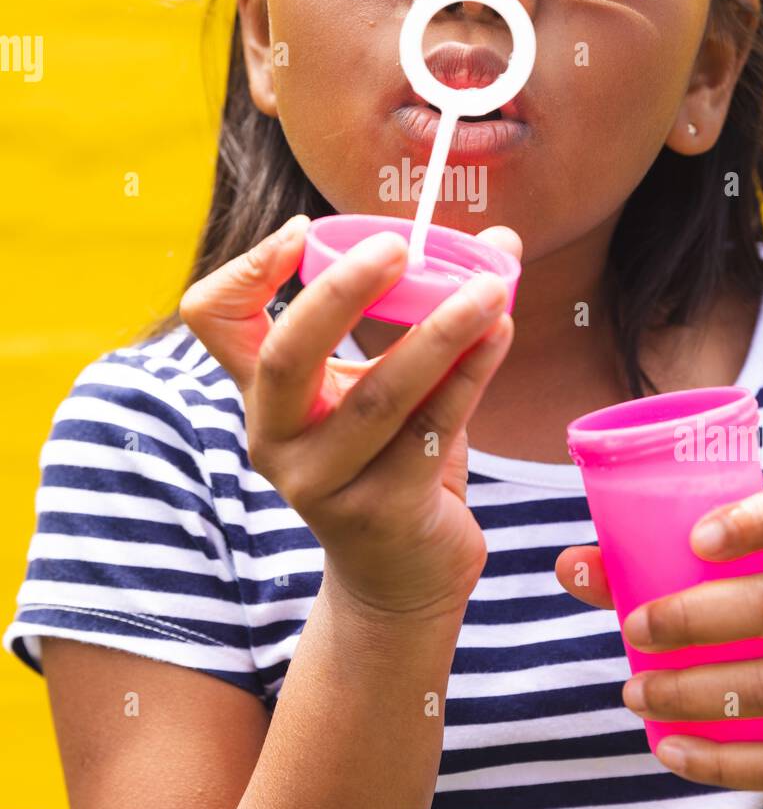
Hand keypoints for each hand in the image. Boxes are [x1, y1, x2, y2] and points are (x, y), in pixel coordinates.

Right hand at [179, 215, 520, 620]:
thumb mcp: (393, 381)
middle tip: (400, 247)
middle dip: (343, 292)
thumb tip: (500, 239)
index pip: (213, 318)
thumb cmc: (393, 458)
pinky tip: (502, 334)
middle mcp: (277, 437)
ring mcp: (324, 481)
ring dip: (441, 332)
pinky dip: (471, 375)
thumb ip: (431, 310)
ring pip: (379, 395)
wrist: (402, 577)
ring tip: (492, 287)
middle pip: (286, 354)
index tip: (306, 231)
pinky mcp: (381, 511)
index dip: (247, 268)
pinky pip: (430, 429)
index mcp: (264, 393)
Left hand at [555, 481, 762, 802]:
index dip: (757, 518)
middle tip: (635, 628)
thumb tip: (570, 565)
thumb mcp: (735, 591)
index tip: (697, 538)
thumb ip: (651, 571)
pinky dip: (718, 758)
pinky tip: (669, 748)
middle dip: (694, 618)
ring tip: (636, 693)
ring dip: (690, 691)